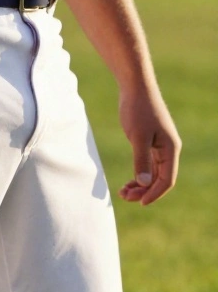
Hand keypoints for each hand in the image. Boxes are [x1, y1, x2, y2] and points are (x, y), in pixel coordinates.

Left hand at [118, 85, 180, 205]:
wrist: (135, 88)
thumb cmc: (138, 110)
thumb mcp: (138, 137)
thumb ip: (141, 160)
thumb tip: (143, 183)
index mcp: (170, 149)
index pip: (167, 180)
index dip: (154, 194)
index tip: (139, 203)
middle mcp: (168, 150)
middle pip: (159, 180)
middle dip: (143, 191)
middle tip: (123, 197)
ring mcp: (159, 147)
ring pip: (152, 175)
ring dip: (139, 186)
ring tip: (122, 193)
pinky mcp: (149, 143)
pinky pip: (147, 166)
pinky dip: (137, 176)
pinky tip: (126, 184)